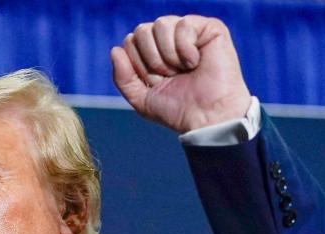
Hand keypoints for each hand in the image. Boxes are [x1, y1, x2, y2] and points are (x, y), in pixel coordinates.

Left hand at [111, 15, 251, 132]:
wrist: (206, 117)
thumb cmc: (178, 110)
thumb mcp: (141, 99)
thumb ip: (123, 78)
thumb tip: (115, 50)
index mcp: (153, 52)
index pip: (130, 42)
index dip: (138, 65)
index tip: (156, 82)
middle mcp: (169, 38)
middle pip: (142, 30)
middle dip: (152, 60)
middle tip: (171, 76)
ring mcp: (189, 32)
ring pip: (160, 24)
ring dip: (168, 55)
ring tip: (184, 69)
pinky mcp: (209, 28)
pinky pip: (183, 24)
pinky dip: (186, 49)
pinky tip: (196, 62)